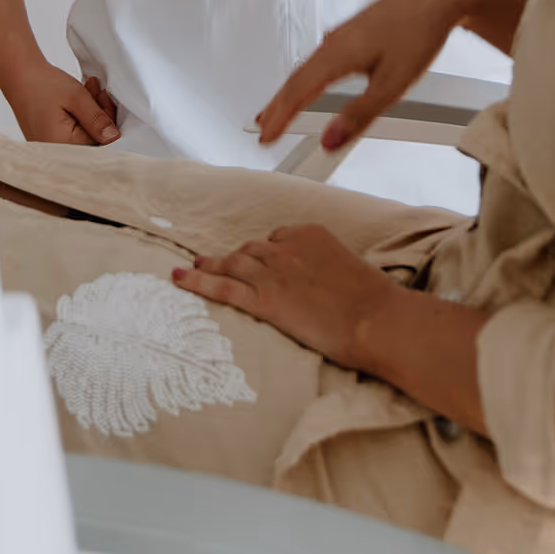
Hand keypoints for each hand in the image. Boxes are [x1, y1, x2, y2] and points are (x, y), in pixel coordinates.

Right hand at [12, 62, 120, 146]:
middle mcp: (54, 151)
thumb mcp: (77, 98)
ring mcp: (50, 146)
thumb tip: (113, 137)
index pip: (99, 141)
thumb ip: (97, 119)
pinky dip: (78, 116)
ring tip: (87, 89)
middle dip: (99, 114)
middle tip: (97, 90)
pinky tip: (78, 99)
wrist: (17, 75)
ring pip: (82, 134)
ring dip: (89, 113)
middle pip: (91, 139)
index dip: (108, 119)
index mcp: (61, 145)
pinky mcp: (48, 138)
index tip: (105, 98)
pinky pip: (71, 132)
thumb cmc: (42, 84)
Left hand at [173, 225, 396, 366]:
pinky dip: (197, 282)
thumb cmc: (372, 301)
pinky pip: (223, 287)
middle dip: (233, 258)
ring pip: (231, 264)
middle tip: (215, 263)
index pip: (276, 238)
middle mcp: (287, 248)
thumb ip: (326, 268)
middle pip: (250, 250)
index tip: (255, 260)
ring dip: (210, 266)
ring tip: (193, 268)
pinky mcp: (264, 300)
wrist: (374, 319)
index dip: (263, 252)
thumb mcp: (349, 270)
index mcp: (310, 234)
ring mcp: (273, 273)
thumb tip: (322, 283)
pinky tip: (180, 279)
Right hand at [255, 0, 468, 150]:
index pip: (297, 92)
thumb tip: (329, 141)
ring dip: (290, 90)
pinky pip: (322, 56)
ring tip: (279, 108)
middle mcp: (334, 42)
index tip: (266, 139)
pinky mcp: (355, 30)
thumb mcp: (392, 85)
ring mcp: (344, 34)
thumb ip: (359, 115)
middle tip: (262, 128)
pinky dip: (309, 74)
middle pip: (296, 79)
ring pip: (308, 66)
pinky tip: (313, 76)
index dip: (279, 118)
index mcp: (337, 55)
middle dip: (277, 106)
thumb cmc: (419, 31)